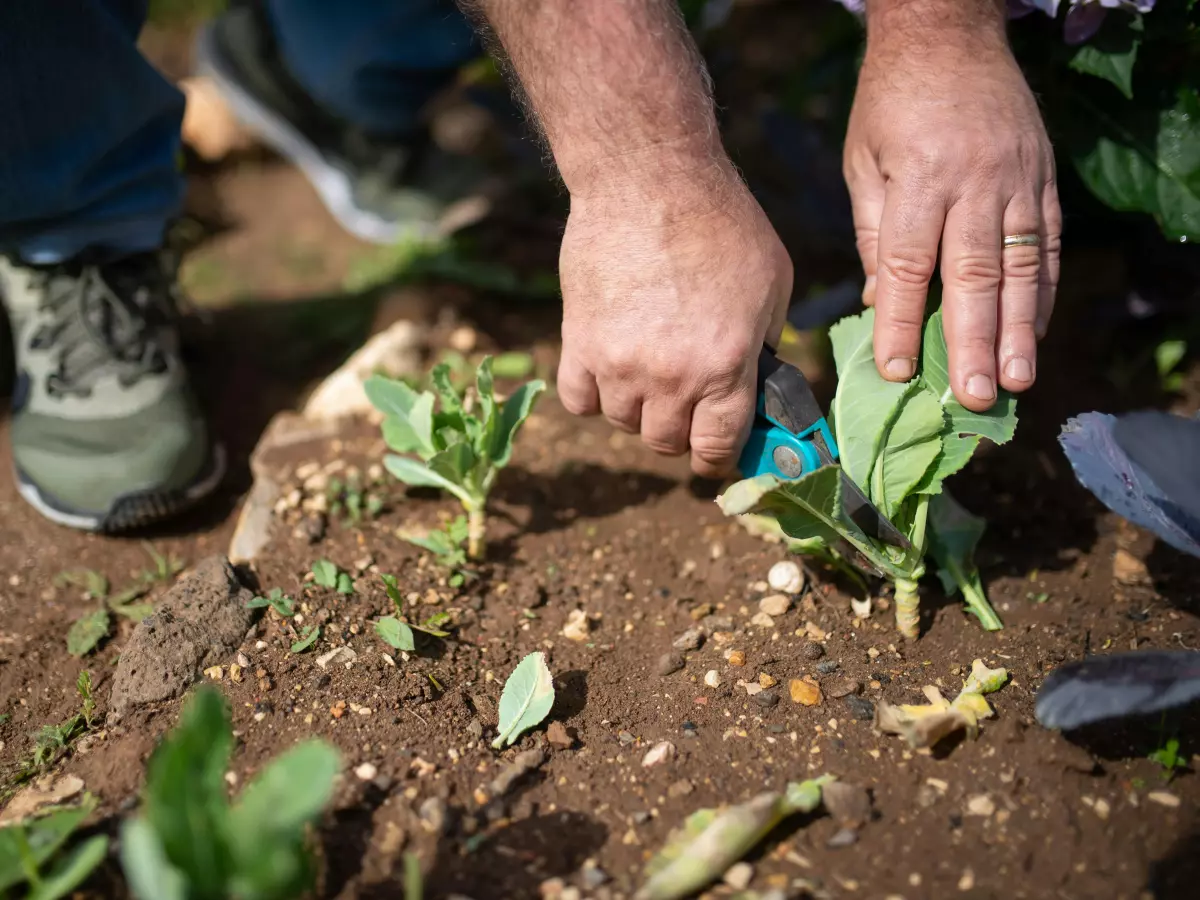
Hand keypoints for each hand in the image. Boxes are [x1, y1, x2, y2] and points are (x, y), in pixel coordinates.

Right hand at [556, 154, 792, 476]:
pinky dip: (593, 393)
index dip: (717, 458)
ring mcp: (619, 364)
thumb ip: (766, 340)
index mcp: (726, 366)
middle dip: (679, 430)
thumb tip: (758, 379)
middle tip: (685, 402)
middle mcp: (671, 377)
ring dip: (637, 408)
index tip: (714, 452)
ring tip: (647, 373)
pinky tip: (608, 366)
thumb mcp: (773, 280)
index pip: (716, 448)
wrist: (647, 177)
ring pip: (623, 423)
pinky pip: (579, 400)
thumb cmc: (720, 220)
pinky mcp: (577, 343)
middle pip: (666, 442)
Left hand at [844, 6, 1060, 410]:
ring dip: (1019, 330)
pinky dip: (1042, 292)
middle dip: (972, 343)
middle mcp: (974, 183)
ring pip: (1021, 266)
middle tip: (971, 397)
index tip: (897, 372)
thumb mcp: (863, 162)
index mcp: (920, 180)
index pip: (909, 266)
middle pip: (974, 276)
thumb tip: (881, 301)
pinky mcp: (1042, 176)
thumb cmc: (890, 103)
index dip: (903, 322)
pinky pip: (1047, 243)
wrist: (948, 31)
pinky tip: (1034, 331)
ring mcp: (1016, 179)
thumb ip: (876, 234)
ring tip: (1015, 382)